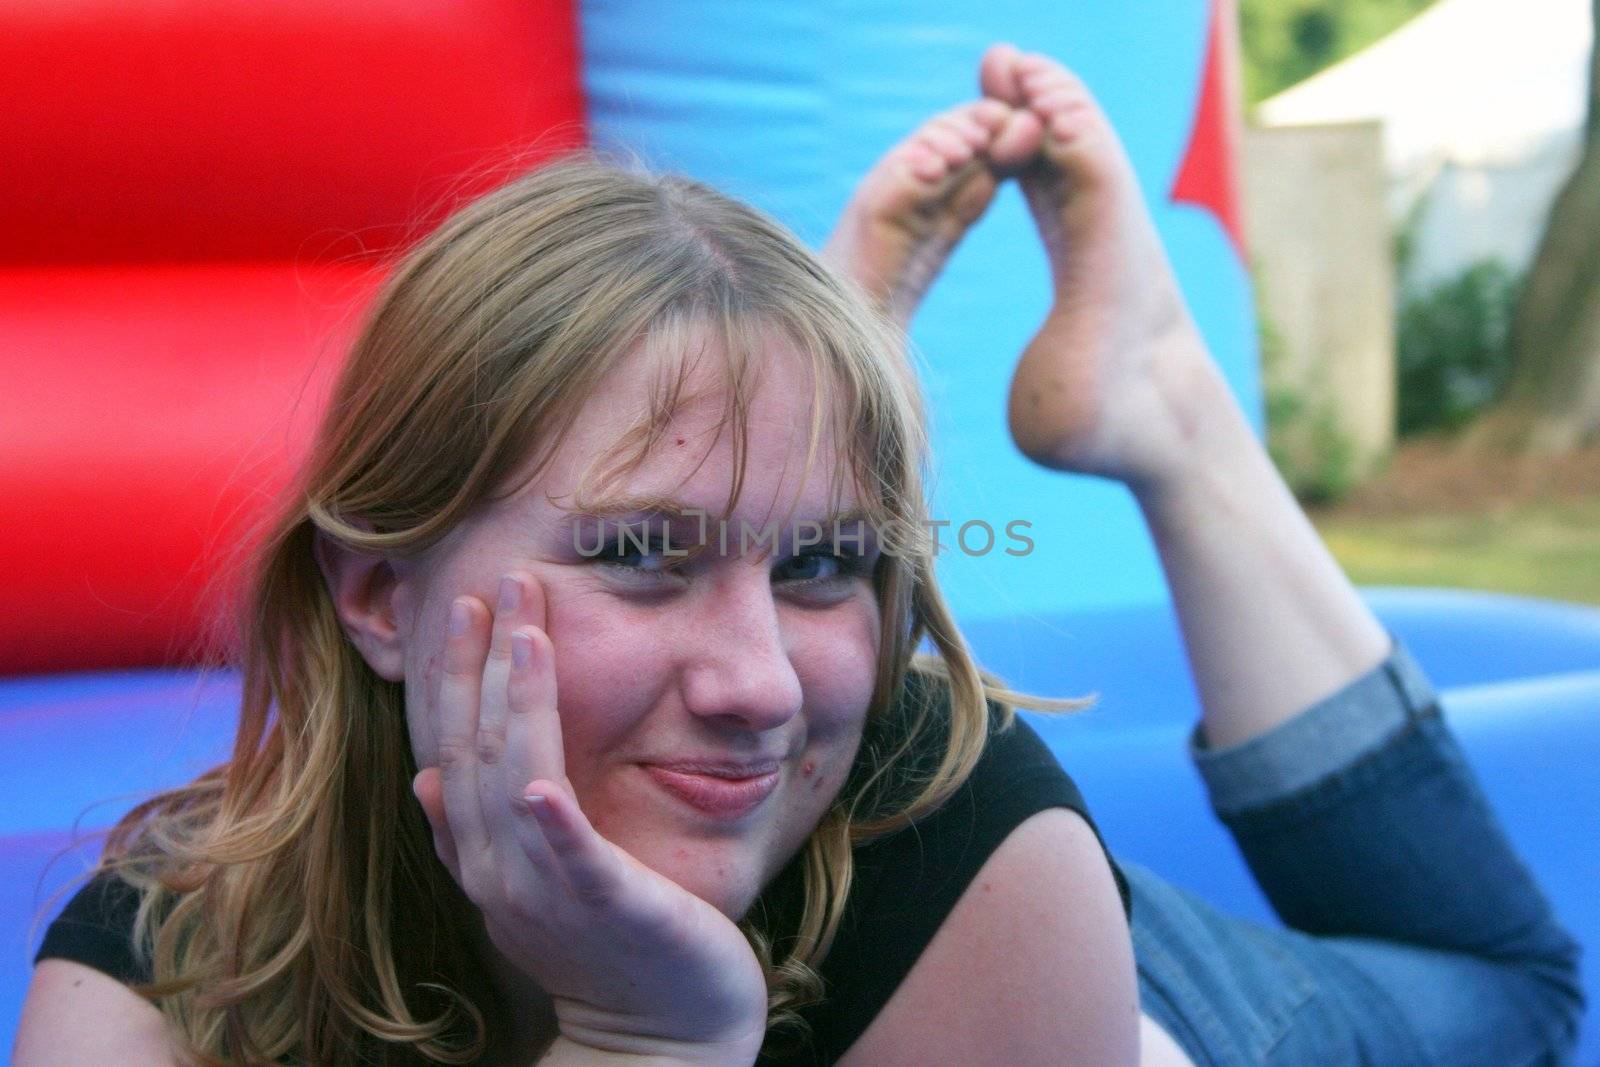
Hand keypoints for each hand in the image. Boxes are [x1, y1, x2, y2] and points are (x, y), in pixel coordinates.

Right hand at [411, 573, 767, 1062]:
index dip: (458, 676)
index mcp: (484, 856)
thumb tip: (423, 778)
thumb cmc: (604, 946)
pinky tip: (541, 781)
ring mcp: (550, 893)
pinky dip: (553, 821)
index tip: (468, 605)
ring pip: (518, 785)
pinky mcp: (609, 911)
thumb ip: (475, 833)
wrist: (657, 1036)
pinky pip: (573, 861)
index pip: (455, 749)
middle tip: (496, 586)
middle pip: (477, 754)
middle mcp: (501, 871)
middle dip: (484, 666)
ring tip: (526, 634)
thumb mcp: (530, 882)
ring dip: (518, 708)